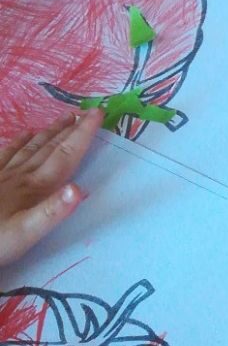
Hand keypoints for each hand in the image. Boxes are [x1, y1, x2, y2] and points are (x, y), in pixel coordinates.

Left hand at [0, 110, 99, 264]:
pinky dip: (19, 142)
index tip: (99, 112)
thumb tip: (80, 188)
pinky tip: (25, 135)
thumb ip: (52, 211)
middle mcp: (22, 175)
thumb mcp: (24, 234)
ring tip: (64, 118)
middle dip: (71, 129)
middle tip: (87, 111)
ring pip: (31, 148)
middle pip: (50, 147)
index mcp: (36, 187)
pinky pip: (7, 155)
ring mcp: (3, 176)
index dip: (83, 134)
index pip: (65, 155)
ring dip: (50, 132)